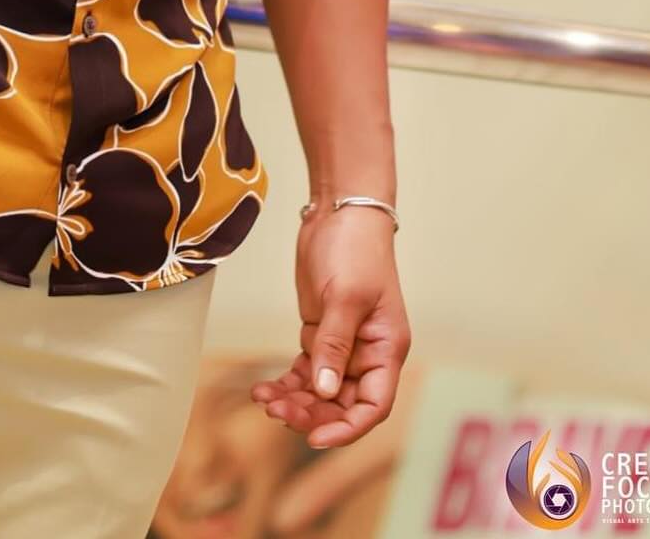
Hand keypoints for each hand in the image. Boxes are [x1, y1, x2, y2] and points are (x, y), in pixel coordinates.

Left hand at [249, 205, 409, 447]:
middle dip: (311, 413)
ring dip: (294, 401)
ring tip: (264, 401)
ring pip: (319, 390)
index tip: (315, 438)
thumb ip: (333, 345)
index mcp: (386, 349)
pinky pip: (305, 370)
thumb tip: (323, 391)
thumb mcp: (345, 297)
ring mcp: (343, 345)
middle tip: (277, 413)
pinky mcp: (320, 333)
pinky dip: (286, 382)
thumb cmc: (355, 249)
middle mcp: (367, 353)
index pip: (372, 405)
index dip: (346, 427)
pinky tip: (263, 388)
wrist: (339, 211)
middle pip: (341, 403)